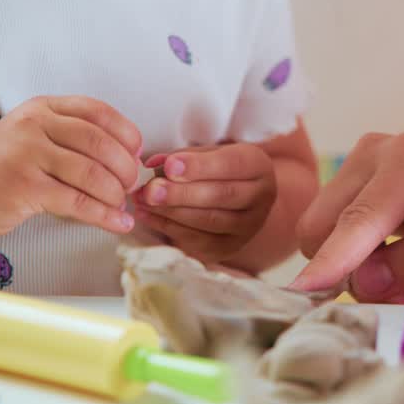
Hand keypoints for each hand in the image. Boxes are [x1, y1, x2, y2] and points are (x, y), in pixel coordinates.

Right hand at [0, 96, 141, 237]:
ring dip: (115, 194)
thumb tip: (127, 155)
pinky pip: (78, 202)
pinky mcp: (25, 188)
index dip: (126, 133)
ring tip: (122, 205)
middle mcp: (35, 125)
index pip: (98, 111)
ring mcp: (28, 155)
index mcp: (43, 108)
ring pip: (92, 174)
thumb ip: (70, 135)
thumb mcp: (32, 134)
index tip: (138, 152)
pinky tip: (118, 223)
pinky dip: (104, 216)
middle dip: (125, 167)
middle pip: (101, 143)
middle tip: (132, 185)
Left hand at [134, 143, 276, 263]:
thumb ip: (184, 157)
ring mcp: (247, 227)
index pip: (231, 165)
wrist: (241, 202)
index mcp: (258, 167)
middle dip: (182, 193)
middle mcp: (261, 198)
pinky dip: (168, 227)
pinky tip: (148, 215)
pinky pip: (197, 240)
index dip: (200, 166)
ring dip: (172, 212)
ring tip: (143, 201)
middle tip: (151, 190)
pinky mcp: (229, 247)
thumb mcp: (209, 155)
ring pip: (209, 221)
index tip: (169, 166)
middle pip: (222, 196)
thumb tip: (154, 164)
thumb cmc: (221, 171)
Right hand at [292, 133, 403, 301]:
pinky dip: (353, 262)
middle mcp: (374, 153)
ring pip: (321, 234)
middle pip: (325, 226)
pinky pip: (330, 235)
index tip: (308, 289)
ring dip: (352, 270)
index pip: (363, 215)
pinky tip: (393, 268)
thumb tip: (366, 281)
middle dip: (350, 271)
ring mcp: (359, 167)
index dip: (336, 255)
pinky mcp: (353, 187)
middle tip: (401, 296)